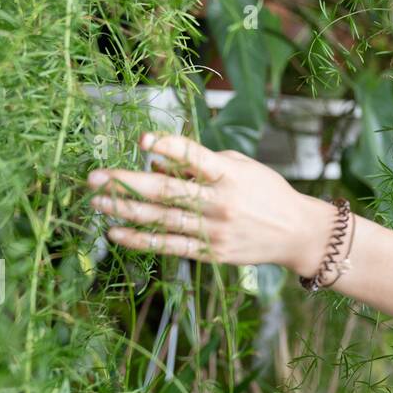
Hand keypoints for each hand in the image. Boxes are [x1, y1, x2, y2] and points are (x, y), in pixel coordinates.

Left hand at [88, 132, 333, 278]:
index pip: (196, 158)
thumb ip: (200, 165)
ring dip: (125, 210)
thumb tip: (157, 165)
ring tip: (96, 202)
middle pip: (167, 191)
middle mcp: (221, 202)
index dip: (169, 148)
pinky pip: (168, 245)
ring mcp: (215, 230)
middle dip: (127, 183)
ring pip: (161, 219)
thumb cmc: (266, 192)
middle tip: (95, 177)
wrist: (297, 232)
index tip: (142, 140)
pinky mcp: (211, 252)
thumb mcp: (241, 168)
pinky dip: (140, 239)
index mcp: (231, 175)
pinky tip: (116, 232)